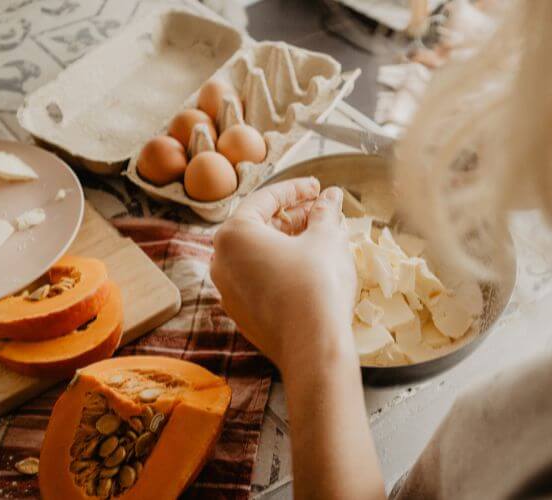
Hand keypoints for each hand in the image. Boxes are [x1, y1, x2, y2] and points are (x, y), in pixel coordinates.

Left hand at [211, 177, 357, 373]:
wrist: (313, 346)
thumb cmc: (317, 285)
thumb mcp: (326, 238)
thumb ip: (324, 212)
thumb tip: (330, 198)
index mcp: (234, 235)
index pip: (265, 199)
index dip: (296, 189)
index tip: (318, 188)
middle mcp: (221, 262)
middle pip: (258, 227)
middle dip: (292, 217)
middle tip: (321, 213)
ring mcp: (229, 292)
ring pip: (258, 256)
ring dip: (287, 243)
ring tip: (319, 240)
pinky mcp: (242, 315)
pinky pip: (259, 281)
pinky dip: (280, 269)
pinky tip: (308, 270)